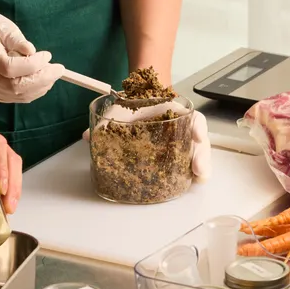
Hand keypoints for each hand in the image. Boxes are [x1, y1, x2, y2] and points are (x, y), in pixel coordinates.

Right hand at [0, 7, 64, 102]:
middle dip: (42, 79)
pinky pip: (16, 98)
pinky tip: (42, 80)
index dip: (33, 64)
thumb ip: (15, 38)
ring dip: (41, 86)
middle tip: (59, 69)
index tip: (47, 56)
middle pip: (16, 87)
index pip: (10, 68)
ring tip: (52, 73)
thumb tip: (32, 51)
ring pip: (18, 96)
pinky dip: (33, 91)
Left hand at [84, 101, 211, 180]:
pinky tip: (194, 182)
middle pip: (199, 140)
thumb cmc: (133, 108)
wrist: (138, 105)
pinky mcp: (178, 156)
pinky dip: (194, 174)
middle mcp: (182, 127)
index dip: (197, 126)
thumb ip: (106, 122)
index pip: (191, 116)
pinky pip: (190, 163)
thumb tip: (88, 136)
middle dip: (201, 155)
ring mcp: (182, 142)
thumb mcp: (120, 110)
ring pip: (198, 153)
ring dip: (201, 166)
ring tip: (199, 179)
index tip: (197, 136)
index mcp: (172, 112)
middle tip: (198, 169)